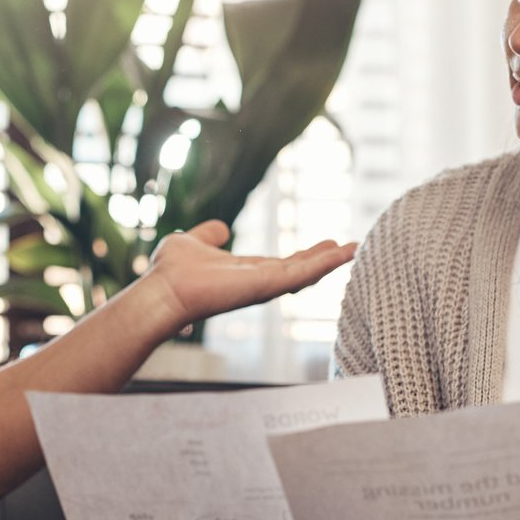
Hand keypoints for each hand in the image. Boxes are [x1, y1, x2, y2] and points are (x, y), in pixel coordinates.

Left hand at [142, 221, 355, 331]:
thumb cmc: (171, 272)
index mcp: (246, 272)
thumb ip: (208, 236)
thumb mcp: (193, 242)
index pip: (282, 265)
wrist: (163, 290)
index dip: (305, 256)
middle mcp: (259, 282)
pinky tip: (343, 254)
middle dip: (324, 260)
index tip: (326, 245)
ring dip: (331, 261)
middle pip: (300, 271)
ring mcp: (265, 286)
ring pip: (306, 274)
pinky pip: (302, 275)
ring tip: (356, 249)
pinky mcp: (266, 286)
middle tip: (351, 247)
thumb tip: (220, 229)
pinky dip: (324, 264)